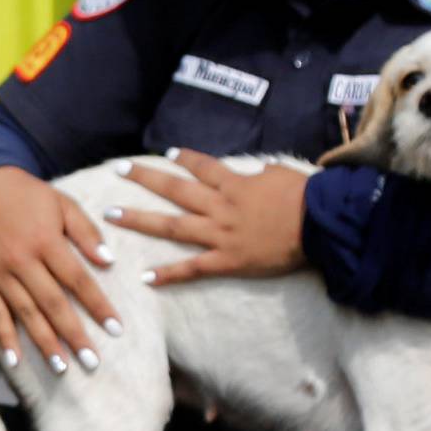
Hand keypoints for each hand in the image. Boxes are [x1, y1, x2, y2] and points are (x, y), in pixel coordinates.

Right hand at [0, 165, 120, 374]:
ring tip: (61, 368)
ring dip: (43, 342)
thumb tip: (109, 262)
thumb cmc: (30, 196)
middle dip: (73, 334)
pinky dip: (3, 337)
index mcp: (45, 240)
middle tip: (92, 361)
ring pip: (24, 313)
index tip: (116, 329)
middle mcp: (20, 259)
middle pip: (52, 303)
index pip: (77, 279)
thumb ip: (87, 233)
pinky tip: (15, 360)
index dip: (97, 305)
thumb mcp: (63, 204)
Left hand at [102, 152, 309, 285]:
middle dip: (144, 178)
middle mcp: (219, 206)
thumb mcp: (280, 173)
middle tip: (118, 171)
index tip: (165, 153)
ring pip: (171, 225)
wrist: (320, 224)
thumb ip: (259, 174)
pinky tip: (145, 277)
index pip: (201, 166)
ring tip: (110, 215)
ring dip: (138, 219)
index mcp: (233, 183)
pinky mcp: (227, 261)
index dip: (182, 158)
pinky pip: (192, 268)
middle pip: (175, 189)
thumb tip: (253, 173)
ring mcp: (220, 234)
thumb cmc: (305, 196)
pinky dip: (168, 274)